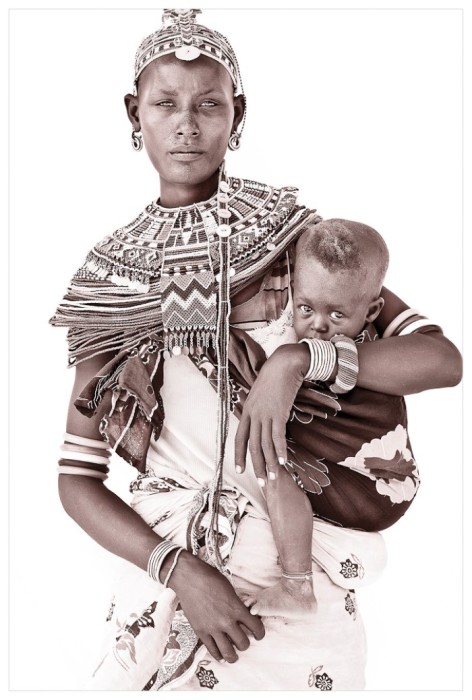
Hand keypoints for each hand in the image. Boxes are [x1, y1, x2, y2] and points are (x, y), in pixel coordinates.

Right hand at [168, 550, 264, 662]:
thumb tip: (243, 616)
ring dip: (233, 655)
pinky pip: (212, 650)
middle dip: (245, 643)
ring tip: (233, 653)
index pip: (256, 628)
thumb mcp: (230, 590)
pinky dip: (218, 655)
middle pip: (243, 644)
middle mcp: (226, 621)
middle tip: (243, 641)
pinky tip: (220, 653)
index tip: (258, 634)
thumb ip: (237, 605)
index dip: (260, 633)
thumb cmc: (210, 578)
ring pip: (228, 653)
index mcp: (237, 608)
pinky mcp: (200, 632)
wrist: (189, 578)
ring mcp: (213, 628)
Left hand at [234, 343, 309, 483]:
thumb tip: (261, 422)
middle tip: (262, 483)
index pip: (240, 438)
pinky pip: (278, 436)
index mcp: (247, 411)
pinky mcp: (279, 413)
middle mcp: (253, 415)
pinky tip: (283, 462)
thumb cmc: (274, 379)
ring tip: (274, 478)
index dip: (240, 455)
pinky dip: (280, 451)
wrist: (283, 365)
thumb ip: (259, 410)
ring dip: (269, 463)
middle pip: (253, 446)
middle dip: (256, 466)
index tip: (241, 470)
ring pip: (265, 444)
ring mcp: (265, 414)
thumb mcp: (260, 395)